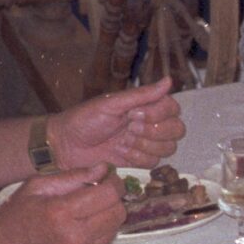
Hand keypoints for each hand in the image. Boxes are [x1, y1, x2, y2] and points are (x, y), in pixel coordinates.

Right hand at [0, 167, 122, 243]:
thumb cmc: (14, 216)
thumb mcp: (37, 186)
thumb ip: (73, 176)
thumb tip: (103, 169)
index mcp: (61, 213)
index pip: (109, 194)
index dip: (113, 182)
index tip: (107, 177)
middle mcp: (75, 238)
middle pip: (118, 212)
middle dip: (112, 199)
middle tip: (97, 194)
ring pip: (115, 229)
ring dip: (106, 217)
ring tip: (85, 213)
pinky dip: (99, 234)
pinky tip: (80, 230)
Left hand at [47, 81, 182, 169]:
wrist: (66, 146)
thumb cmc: (85, 120)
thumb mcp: (112, 103)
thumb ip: (142, 95)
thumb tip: (169, 80)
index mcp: (145, 105)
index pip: (173, 109)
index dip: (159, 114)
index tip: (134, 115)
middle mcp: (149, 123)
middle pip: (177, 130)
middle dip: (154, 132)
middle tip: (129, 129)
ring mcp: (144, 143)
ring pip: (168, 149)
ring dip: (145, 146)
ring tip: (124, 142)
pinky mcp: (138, 161)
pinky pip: (154, 163)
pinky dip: (138, 159)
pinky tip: (121, 153)